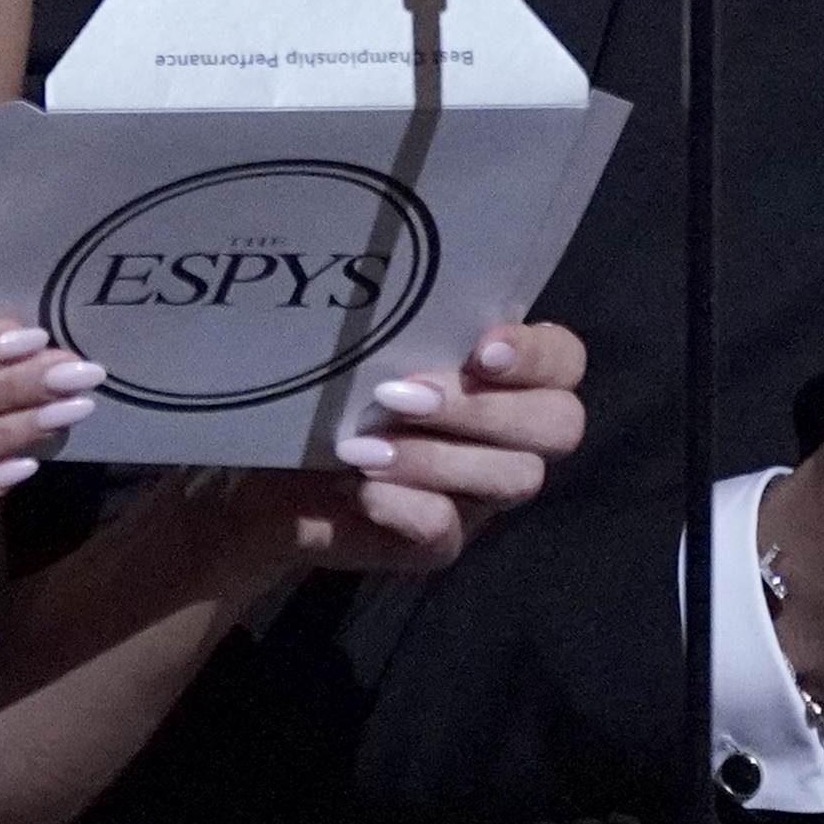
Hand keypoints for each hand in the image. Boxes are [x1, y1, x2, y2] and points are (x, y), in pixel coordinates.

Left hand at [190, 322, 588, 575]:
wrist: (260, 470)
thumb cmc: (317, 390)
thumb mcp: (359, 346)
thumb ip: (398, 324)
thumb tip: (400, 281)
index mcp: (499, 373)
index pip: (564, 360)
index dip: (537, 355)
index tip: (480, 350)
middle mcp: (505, 433)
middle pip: (559, 424)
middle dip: (485, 409)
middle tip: (403, 396)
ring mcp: (479, 494)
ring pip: (512, 479)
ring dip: (436, 457)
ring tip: (361, 448)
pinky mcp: (438, 542)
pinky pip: (447, 530)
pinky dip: (406, 506)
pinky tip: (361, 489)